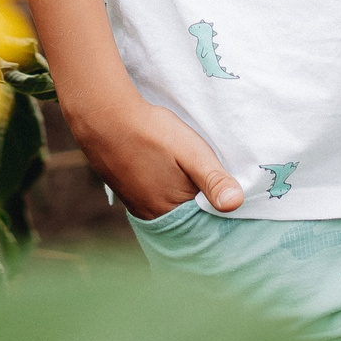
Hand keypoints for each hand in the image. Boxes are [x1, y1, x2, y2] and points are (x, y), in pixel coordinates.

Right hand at [70, 94, 243, 220]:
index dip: (218, 212)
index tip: (232, 200)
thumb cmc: (151, 132)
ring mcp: (136, 204)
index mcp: (172, 211)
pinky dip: (164, 194)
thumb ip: (213, 179)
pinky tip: (168, 176)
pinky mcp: (126, 191)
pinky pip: (152, 201)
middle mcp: (152, 215)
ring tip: (192, 182)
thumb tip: (237, 205)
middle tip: (213, 188)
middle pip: (185, 219)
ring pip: (168, 210)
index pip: (204, 224)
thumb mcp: (191, 152)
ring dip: (182, 200)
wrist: (103, 116)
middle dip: (200, 208)